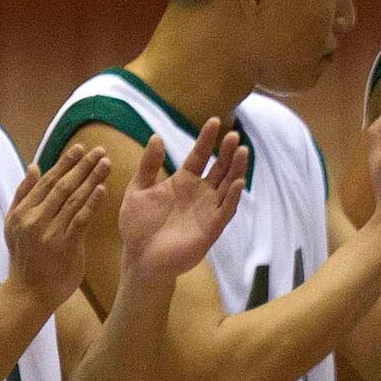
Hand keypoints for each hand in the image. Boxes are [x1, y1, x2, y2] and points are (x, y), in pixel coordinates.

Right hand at [3, 145, 108, 309]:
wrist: (28, 292)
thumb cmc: (24, 258)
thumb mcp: (13, 224)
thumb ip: (23, 194)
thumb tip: (33, 166)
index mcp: (22, 211)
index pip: (47, 181)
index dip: (64, 163)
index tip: (79, 149)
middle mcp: (35, 219)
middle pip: (62, 186)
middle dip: (82, 166)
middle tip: (99, 150)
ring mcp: (50, 232)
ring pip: (73, 199)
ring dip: (91, 179)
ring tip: (106, 163)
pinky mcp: (65, 245)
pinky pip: (81, 219)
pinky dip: (92, 202)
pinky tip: (103, 189)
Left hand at [118, 119, 250, 286]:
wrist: (140, 258)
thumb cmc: (137, 226)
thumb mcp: (137, 190)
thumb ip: (148, 166)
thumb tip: (156, 136)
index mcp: (182, 182)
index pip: (199, 156)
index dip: (206, 139)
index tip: (214, 121)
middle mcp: (199, 194)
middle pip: (219, 168)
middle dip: (227, 152)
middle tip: (234, 135)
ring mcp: (207, 210)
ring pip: (227, 186)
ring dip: (236, 170)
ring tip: (243, 151)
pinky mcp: (211, 228)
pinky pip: (225, 210)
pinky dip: (233, 197)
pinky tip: (238, 183)